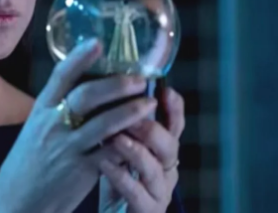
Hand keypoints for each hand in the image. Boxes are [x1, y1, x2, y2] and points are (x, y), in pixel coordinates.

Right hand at [0, 39, 157, 212]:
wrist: (17, 201)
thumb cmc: (28, 163)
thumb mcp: (35, 128)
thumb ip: (57, 109)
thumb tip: (84, 87)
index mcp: (41, 109)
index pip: (60, 76)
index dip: (79, 57)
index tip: (97, 42)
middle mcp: (52, 124)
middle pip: (86, 95)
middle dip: (115, 84)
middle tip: (138, 78)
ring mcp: (66, 147)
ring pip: (103, 124)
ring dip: (129, 112)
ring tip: (148, 103)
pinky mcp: (80, 171)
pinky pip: (109, 153)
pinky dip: (127, 143)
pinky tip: (141, 137)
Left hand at [98, 87, 184, 212]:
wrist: (111, 210)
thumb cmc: (115, 169)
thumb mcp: (120, 139)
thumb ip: (122, 115)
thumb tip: (112, 79)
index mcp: (161, 146)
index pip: (174, 123)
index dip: (173, 107)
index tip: (165, 90)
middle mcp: (165, 167)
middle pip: (169, 144)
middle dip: (150, 128)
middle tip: (129, 114)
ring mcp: (158, 190)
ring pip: (155, 169)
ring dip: (136, 151)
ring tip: (116, 137)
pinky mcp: (146, 210)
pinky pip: (138, 195)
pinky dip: (122, 178)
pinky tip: (105, 164)